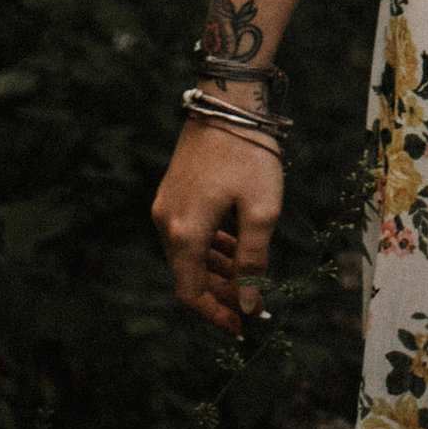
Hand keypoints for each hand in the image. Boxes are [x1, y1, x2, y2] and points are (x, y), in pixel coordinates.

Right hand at [152, 117, 284, 335]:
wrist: (229, 100)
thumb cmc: (250, 154)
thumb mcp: (262, 212)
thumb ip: (254, 264)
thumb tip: (250, 306)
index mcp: (184, 233)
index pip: (191, 294)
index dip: (217, 315)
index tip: (244, 328)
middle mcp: (166, 222)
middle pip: (188, 276)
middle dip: (221, 293)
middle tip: (255, 303)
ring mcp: (166, 206)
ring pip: (188, 256)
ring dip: (217, 271)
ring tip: (250, 276)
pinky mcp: (172, 192)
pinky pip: (188, 234)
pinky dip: (210, 248)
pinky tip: (235, 246)